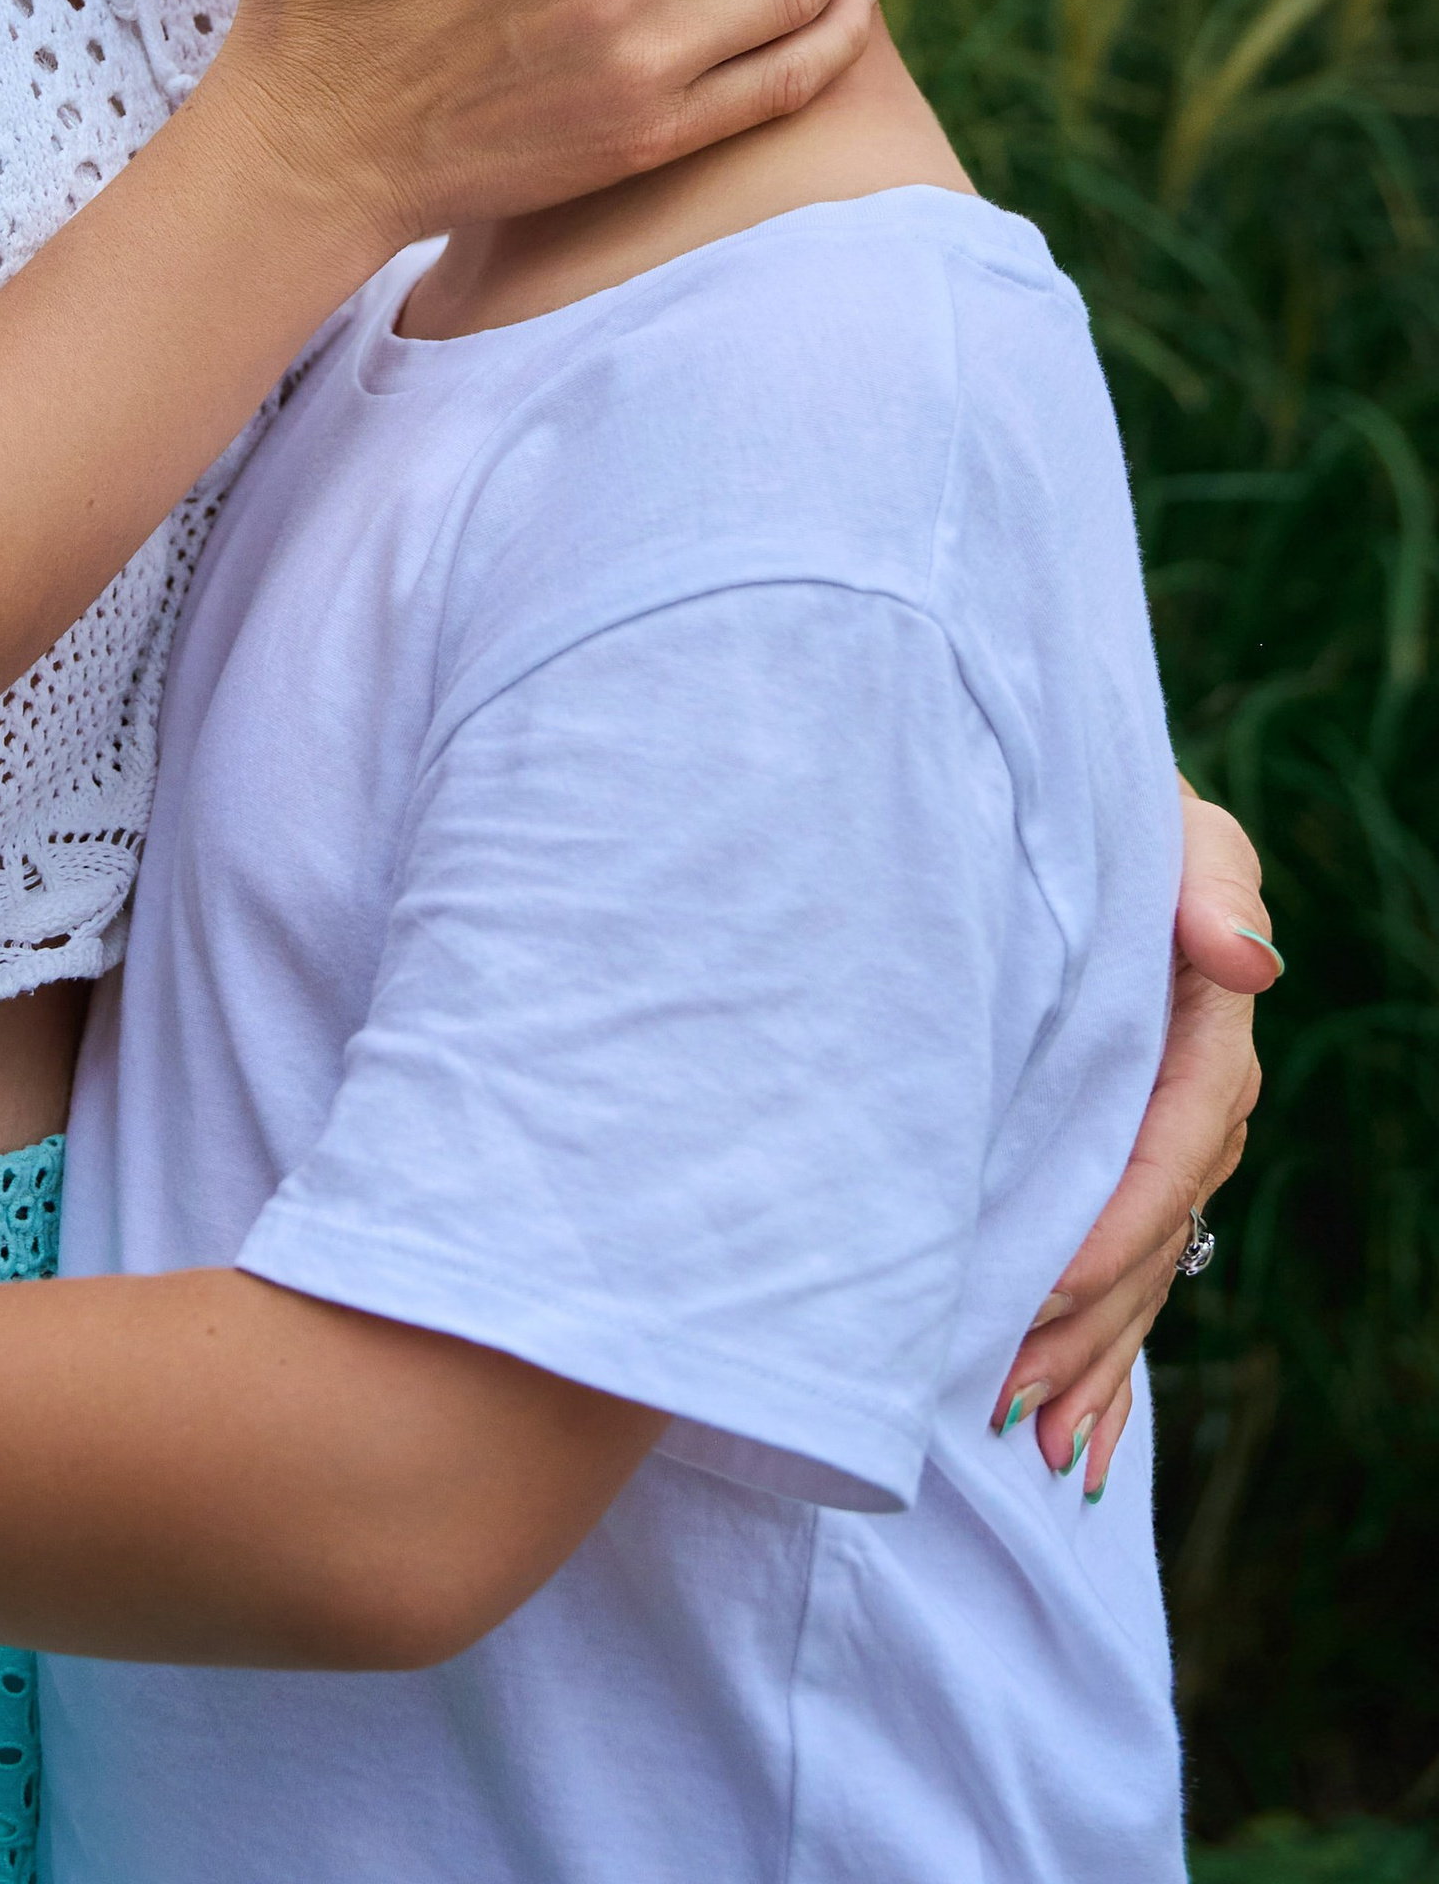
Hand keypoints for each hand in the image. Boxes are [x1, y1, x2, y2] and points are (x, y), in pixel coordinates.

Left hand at [992, 779, 1274, 1496]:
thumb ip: (1207, 882)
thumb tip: (1245, 959)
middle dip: (1089, 1325)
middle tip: (1008, 1398)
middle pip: (1154, 1233)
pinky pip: (1126, 1274)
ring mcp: (1162, 1143)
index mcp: (1208, 1029)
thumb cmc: (1116, 812)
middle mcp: (1196, 1105)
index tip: (1048, 1283)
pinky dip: (1103, 1360)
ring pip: (1140, 1272)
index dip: (1117, 1222)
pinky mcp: (1122, 1164)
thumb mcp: (1168, 829)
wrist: (1081, 815)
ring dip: (1089, 1360)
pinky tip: (1071, 1441)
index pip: (1173, 1145)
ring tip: (1028, 1440)